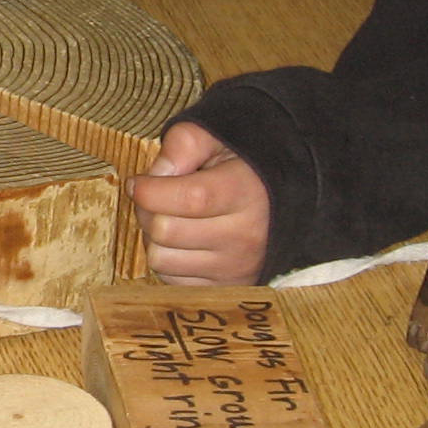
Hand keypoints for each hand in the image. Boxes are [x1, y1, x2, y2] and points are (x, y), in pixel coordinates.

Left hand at [131, 121, 270, 283]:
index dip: (149, 191)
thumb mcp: (219, 140)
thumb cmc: (244, 167)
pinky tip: (182, 242)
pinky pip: (170, 281)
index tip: (139, 182)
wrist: (288, 203)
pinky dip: (167, 261)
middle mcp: (244, 236)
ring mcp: (236, 267)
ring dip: (154, 239)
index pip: (187, 199)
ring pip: (160, 259)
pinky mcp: (226, 288)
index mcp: (246, 192)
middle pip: (164, 230)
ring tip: (170, 220)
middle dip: (147, 211)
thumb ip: (185, 143)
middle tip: (155, 199)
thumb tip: (154, 175)